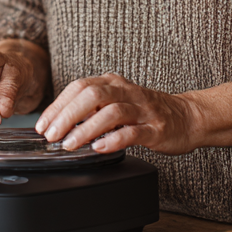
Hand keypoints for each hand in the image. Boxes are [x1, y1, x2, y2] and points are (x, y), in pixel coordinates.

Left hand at [35, 73, 198, 155]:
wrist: (188, 117)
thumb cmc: (147, 112)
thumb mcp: (117, 102)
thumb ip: (92, 108)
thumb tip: (59, 122)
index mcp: (113, 83)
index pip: (79, 87)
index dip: (58, 105)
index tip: (43, 124)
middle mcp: (126, 92)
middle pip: (91, 95)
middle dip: (67, 115)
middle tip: (52, 135)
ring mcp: (142, 110)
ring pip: (110, 112)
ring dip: (86, 129)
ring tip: (70, 144)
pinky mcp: (155, 129)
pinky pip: (132, 132)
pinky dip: (113, 140)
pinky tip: (100, 148)